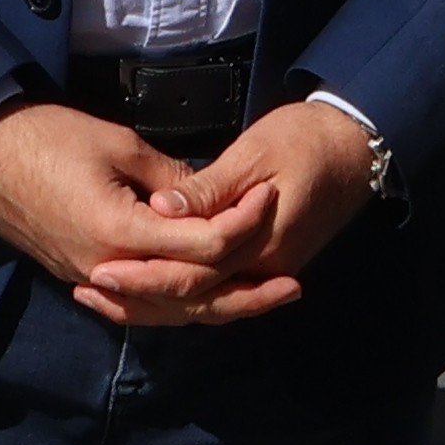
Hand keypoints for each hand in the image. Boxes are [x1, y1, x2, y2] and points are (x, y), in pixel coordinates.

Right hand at [0, 103, 267, 323]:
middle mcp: (108, 267)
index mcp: (121, 232)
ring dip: (214, 308)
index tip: (269, 197)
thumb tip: (211, 200)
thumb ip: (171, 179)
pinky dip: (172, 308)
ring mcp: (90, 277)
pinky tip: (198, 304)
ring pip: (165, 310)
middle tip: (292, 285)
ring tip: (257, 300)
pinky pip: (137, 305)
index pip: (202, 246)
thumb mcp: (119, 144)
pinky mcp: (79, 274)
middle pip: (191, 295)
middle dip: (245, 292)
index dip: (242, 224)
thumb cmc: (47, 136)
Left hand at [89, 100, 378, 324]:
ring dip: (152, 304)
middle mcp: (263, 270)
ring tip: (102, 298)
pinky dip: (177, 295)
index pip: (192, 275)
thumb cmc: (306, 140)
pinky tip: (143, 291)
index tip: (99, 270)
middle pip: (192, 299)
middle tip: (87, 291)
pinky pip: (215, 291)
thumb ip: (209, 188)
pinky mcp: (264, 264)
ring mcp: (267, 272)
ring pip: (201, 304)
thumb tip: (161, 210)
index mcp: (261, 245)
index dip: (143, 276)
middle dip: (138, 298)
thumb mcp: (255, 154)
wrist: (357, 147)